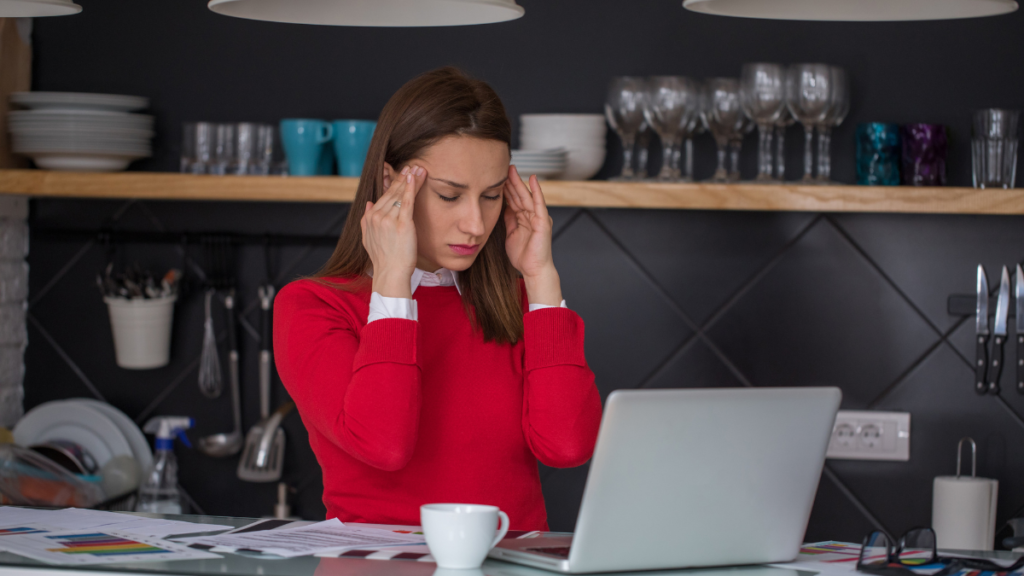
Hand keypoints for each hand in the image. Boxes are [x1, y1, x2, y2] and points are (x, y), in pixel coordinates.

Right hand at [361, 165, 425, 298]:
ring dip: (411, 180)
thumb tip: (369, 203)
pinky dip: (411, 188)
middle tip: (413, 165)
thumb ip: (366, 220)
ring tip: (419, 168)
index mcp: (370, 217)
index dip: (395, 184)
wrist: (390, 273)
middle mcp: (377, 216)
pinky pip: (407, 202)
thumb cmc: (383, 258)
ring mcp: (389, 220)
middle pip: (393, 193)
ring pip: (401, 195)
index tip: (403, 173)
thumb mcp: (368, 238)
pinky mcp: (402, 225)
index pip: (385, 196)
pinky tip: (415, 177)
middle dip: (404, 178)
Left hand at [503, 165, 561, 305]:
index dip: (506, 189)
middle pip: (520, 195)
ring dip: (520, 183)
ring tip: (513, 170)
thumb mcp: (510, 234)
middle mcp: (532, 216)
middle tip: (504, 168)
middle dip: (512, 182)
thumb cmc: (523, 256)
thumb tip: (502, 207)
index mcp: (523, 219)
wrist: (533, 270)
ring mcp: (538, 218)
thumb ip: (508, 220)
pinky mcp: (543, 221)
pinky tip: (532, 179)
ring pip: (527, 196)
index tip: (497, 178)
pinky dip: (536, 191)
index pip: (513, 200)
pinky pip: (539, 203)